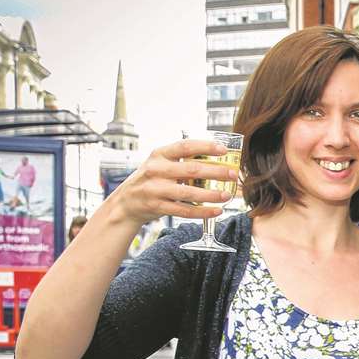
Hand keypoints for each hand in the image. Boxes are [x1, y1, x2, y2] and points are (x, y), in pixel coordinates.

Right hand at [104, 139, 234, 228]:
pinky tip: (217, 210)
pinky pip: (185, 210)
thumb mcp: (159, 164)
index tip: (224, 150)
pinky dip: (203, 211)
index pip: (185, 146)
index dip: (206, 147)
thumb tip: (216, 159)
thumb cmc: (150, 180)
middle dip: (216, 172)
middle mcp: (156, 170)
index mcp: (159, 155)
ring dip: (211, 195)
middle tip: (233, 174)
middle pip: (191, 170)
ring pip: (189, 193)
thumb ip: (181, 161)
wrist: (125, 203)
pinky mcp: (157, 207)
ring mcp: (155, 189)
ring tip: (227, 195)